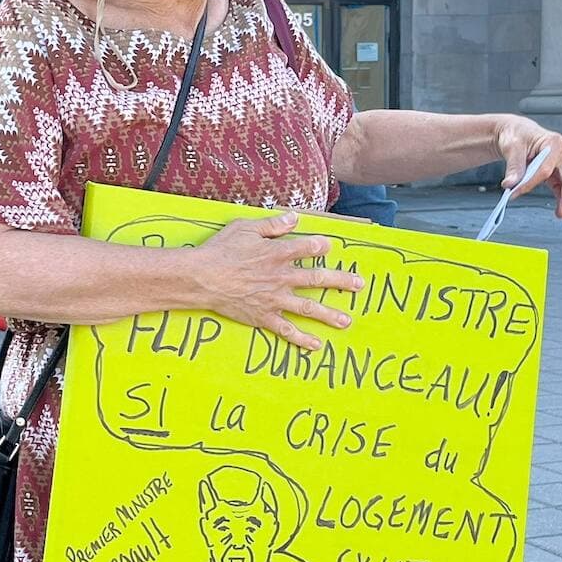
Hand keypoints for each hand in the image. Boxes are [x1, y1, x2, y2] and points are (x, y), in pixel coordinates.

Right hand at [187, 212, 363, 352]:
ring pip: (309, 307)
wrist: (202, 277)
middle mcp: (282, 276)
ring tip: (347, 321)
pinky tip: (316, 345)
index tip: (330, 247)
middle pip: (318, 278)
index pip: (309, 248)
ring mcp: (275, 299)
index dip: (322, 246)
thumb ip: (272, 224)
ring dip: (330, 314)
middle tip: (358, 285)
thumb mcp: (245, 228)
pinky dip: (302, 339)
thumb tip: (295, 217)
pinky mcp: (265, 316)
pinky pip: (287, 330)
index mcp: (278, 253)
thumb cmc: (221, 250)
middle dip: (341, 281)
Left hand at [494, 117, 561, 217]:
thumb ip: (514, 166)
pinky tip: (560, 210)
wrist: (518, 133)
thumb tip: (510, 184)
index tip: (515, 193)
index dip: (530, 183)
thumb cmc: (517, 135)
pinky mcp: (560, 172)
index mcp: (554, 142)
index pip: (545, 169)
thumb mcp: (512, 148)